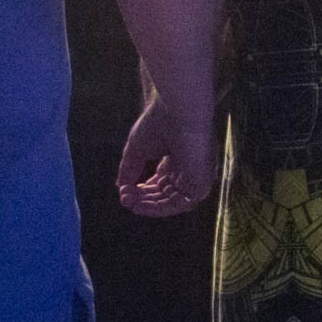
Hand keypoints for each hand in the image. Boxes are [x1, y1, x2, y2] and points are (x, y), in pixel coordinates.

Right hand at [117, 100, 214, 217]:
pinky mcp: (201, 184)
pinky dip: (158, 208)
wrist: (177, 112)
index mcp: (179, 157)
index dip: (142, 189)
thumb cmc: (159, 123)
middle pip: (165, 193)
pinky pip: (179, 205)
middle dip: (143, 198)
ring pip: (172, 202)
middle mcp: (190, 169)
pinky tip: (140, 205)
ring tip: (130, 203)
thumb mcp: (137, 148)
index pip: (161, 181)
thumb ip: (129, 168)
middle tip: (125, 199)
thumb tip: (120, 187)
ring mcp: (197, 177)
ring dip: (149, 206)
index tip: (124, 191)